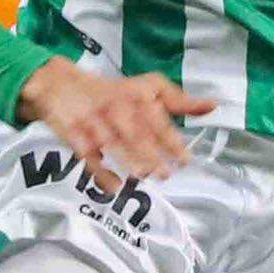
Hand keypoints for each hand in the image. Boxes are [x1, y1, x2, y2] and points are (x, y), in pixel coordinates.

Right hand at [16, 56, 213, 190]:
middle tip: (166, 175)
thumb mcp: (147, 87)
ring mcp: (94, 122)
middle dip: (152, 154)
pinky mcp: (75, 136)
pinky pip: (88, 157)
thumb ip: (179, 100)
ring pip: (113, 144)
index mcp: (136, 96)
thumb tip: (213, 105)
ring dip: (129, 161)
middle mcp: (115, 108)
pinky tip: (115, 188)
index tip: (185, 159)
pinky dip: (101, 173)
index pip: (156, 119)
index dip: (171, 140)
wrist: (60, 84)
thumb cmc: (114, 92)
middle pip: (135, 133)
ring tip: (145, 177)